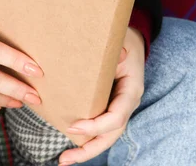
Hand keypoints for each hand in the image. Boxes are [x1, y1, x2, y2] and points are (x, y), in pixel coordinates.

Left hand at [59, 27, 145, 164]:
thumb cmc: (125, 43)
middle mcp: (127, 104)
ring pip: (106, 137)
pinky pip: (100, 130)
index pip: (117, 116)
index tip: (73, 126)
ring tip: (63, 159)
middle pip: (111, 135)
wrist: (131, 45)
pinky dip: (86, 140)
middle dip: (89, 149)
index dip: (96, 126)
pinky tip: (69, 147)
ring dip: (86, 150)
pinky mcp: (109, 109)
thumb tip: (119, 54)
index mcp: (132, 91)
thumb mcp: (124, 42)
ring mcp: (119, 109)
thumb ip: (120, 48)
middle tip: (65, 158)